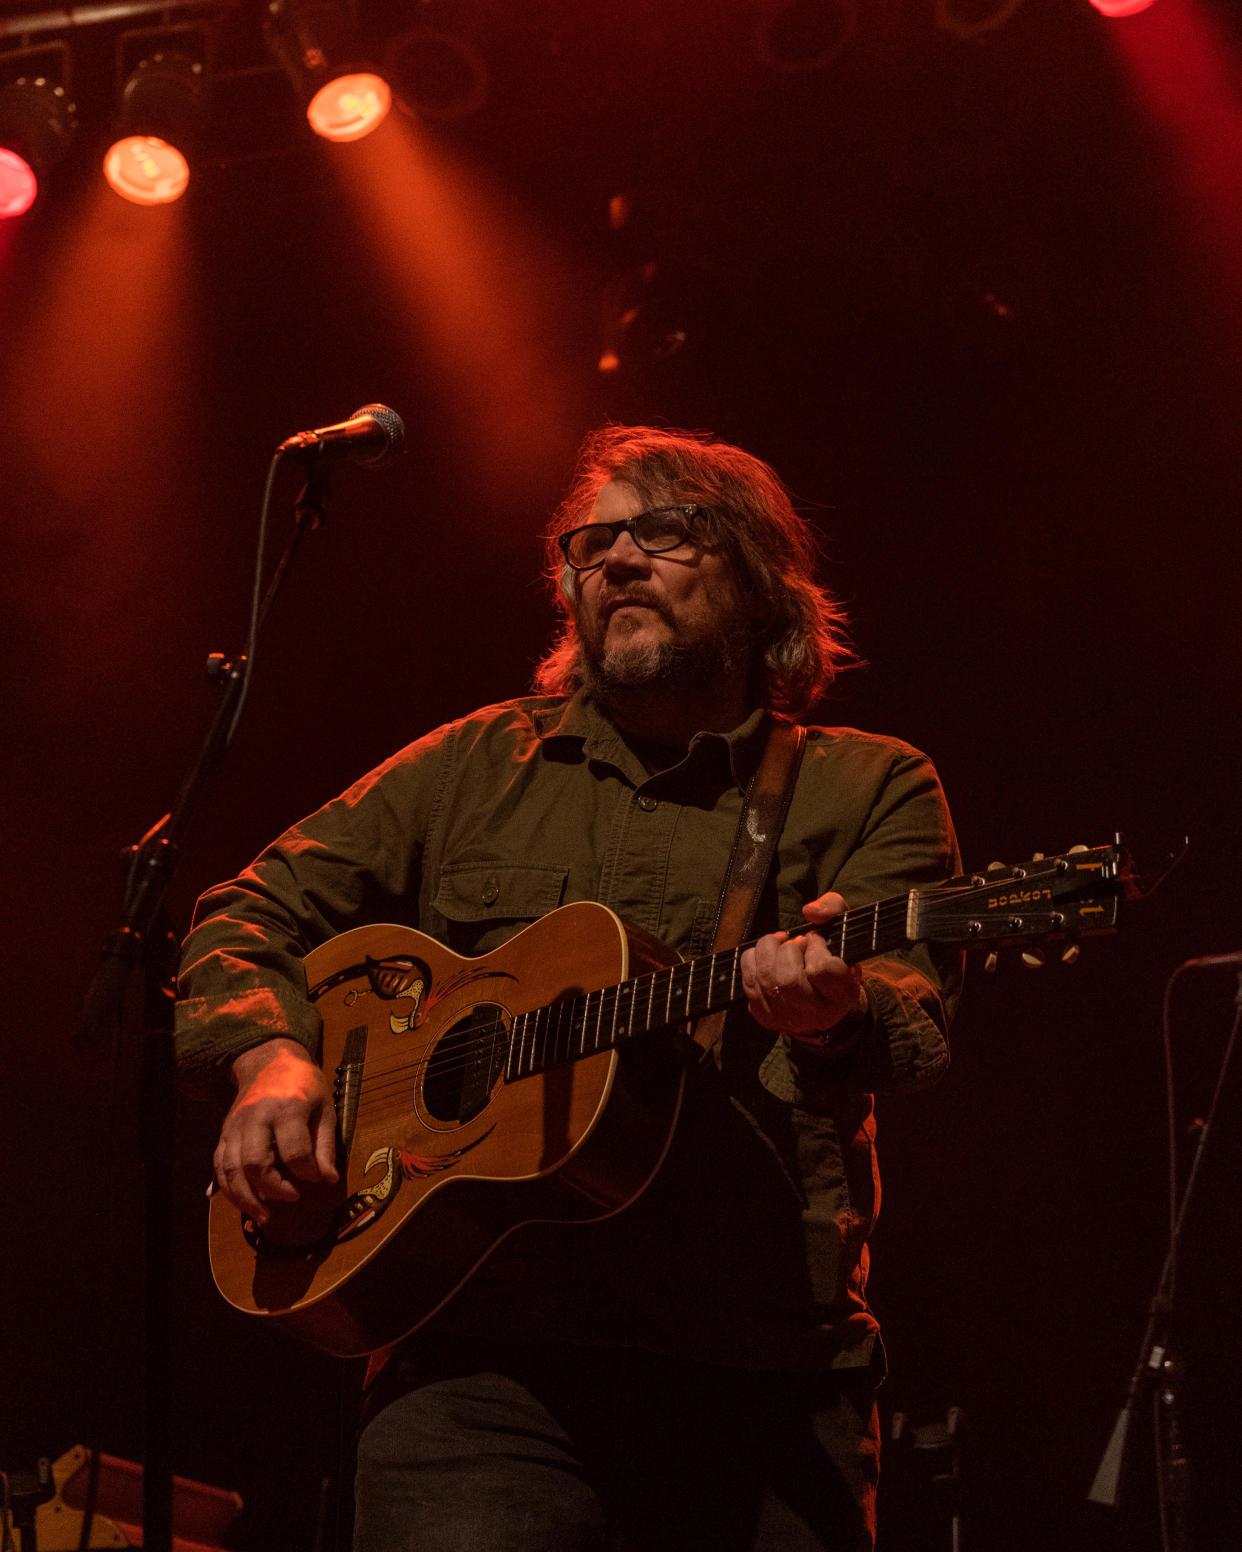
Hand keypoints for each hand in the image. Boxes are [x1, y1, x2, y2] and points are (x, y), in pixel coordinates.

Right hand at [213, 1038, 337, 1222]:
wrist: (269, 1061)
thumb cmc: (302, 1085)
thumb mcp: (324, 1107)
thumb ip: (325, 1144)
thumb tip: (328, 1179)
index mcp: (286, 1108)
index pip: (294, 1150)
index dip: (306, 1172)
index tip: (317, 1179)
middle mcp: (256, 1118)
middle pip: (255, 1163)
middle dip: (273, 1189)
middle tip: (292, 1198)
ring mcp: (235, 1127)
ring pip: (231, 1169)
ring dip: (245, 1198)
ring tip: (264, 1216)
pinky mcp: (224, 1134)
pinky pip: (219, 1166)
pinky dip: (228, 1190)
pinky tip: (244, 1203)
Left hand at [741, 891, 866, 1047]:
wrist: (825, 1003)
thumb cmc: (835, 960)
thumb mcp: (844, 931)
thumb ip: (834, 909)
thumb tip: (810, 911)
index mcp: (842, 996)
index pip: (821, 970)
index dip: (815, 946)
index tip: (816, 940)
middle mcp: (815, 1014)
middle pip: (788, 979)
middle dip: (788, 950)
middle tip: (797, 942)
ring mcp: (787, 1017)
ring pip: (765, 979)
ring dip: (769, 951)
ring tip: (781, 945)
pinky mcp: (765, 1016)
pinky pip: (748, 982)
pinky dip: (754, 961)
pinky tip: (768, 958)